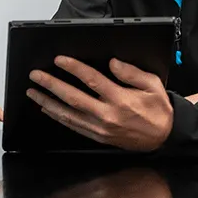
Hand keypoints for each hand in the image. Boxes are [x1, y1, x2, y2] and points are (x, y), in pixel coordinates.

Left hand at [26, 57, 172, 150]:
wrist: (164, 137)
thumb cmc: (158, 109)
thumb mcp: (152, 86)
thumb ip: (131, 73)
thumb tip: (113, 63)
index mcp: (120, 99)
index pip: (91, 80)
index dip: (73, 68)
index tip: (59, 60)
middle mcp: (107, 115)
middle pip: (73, 97)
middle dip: (51, 85)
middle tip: (35, 75)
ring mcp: (100, 128)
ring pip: (68, 114)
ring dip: (48, 102)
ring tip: (33, 92)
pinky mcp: (98, 137)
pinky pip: (73, 126)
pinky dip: (58, 117)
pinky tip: (48, 109)